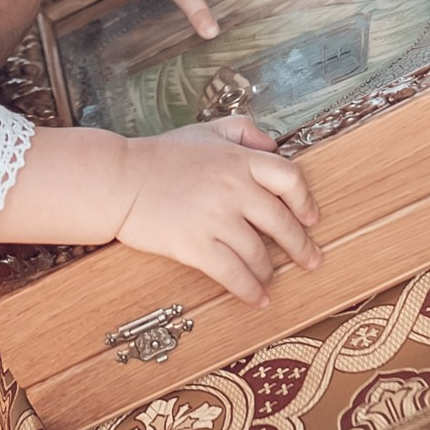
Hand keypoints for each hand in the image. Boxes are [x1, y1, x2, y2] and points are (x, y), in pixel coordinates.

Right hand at [113, 118, 320, 307]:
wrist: (118, 180)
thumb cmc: (158, 156)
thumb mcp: (204, 131)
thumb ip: (242, 131)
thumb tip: (272, 144)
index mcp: (238, 160)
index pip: (289, 179)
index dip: (305, 201)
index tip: (311, 217)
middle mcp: (234, 189)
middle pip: (282, 223)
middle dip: (300, 246)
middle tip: (310, 259)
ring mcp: (216, 219)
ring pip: (259, 253)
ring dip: (269, 271)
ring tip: (271, 278)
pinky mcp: (196, 246)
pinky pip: (234, 274)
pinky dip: (250, 290)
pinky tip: (257, 299)